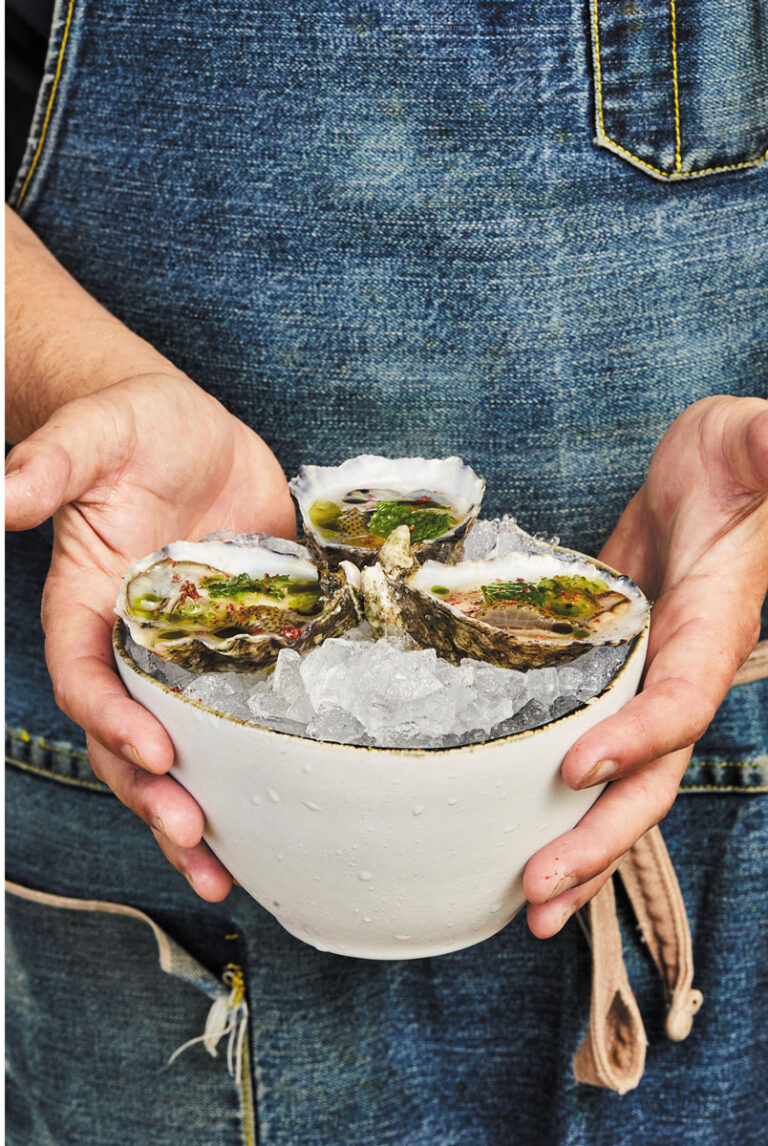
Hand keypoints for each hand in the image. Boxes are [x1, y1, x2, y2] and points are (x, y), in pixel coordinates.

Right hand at [6, 371, 294, 899]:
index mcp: (90, 606)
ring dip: (200, 805)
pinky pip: (244, 709)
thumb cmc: (131, 426)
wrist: (191, 430)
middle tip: (192, 842)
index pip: (87, 677)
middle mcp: (136, 641)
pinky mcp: (246, 639)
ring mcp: (192, 648)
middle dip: (154, 794)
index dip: (111, 719)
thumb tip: (0, 499)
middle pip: (129, 737)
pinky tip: (286, 806)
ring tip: (226, 870)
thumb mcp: (94, 436)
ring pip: (185, 744)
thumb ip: (50, 467)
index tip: (154, 749)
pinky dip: (259, 759)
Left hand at [524, 395, 767, 936]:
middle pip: (648, 776)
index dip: (638, 742)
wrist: (713, 470)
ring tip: (526, 902)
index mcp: (716, 629)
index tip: (577, 770)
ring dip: (575, 840)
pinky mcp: (607, 665)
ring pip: (616, 778)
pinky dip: (553, 784)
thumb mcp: (758, 440)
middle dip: (598, 841)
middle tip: (538, 897)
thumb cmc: (740, 455)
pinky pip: (585, 735)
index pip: (682, 702)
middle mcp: (682, 671)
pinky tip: (512, 817)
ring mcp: (644, 676)